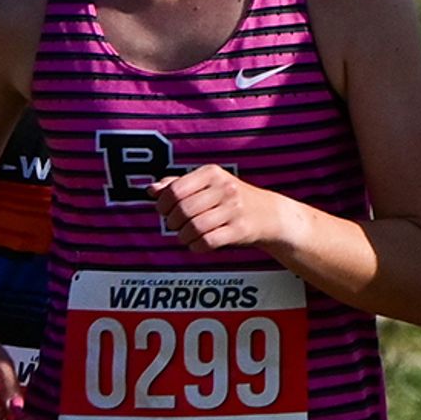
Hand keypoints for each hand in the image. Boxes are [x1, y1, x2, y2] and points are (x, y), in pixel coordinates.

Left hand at [154, 165, 295, 256]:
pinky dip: (196, 246)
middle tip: (175, 225)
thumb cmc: (231, 199)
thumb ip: (177, 185)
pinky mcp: (240, 230)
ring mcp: (234, 209)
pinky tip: (197, 243)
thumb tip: (151, 190)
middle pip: (183, 210)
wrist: (269, 214)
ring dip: (183, 236)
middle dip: (172, 222)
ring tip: (185, 235)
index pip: (175, 190)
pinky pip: (207, 241)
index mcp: (212, 173)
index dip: (163, 204)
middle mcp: (224, 188)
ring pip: (194, 227)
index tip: (164, 211)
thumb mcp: (207, 184)